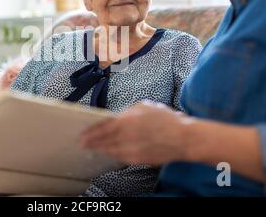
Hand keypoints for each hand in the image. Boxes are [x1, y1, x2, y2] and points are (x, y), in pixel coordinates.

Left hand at [78, 101, 193, 165]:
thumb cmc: (165, 119)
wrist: (183, 138)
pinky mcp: (138, 159)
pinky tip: (109, 152)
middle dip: (91, 142)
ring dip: (100, 149)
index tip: (82, 134)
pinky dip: (113, 155)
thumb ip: (127, 111)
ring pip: (110, 151)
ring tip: (93, 148)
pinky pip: (120, 157)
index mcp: (126, 120)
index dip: (90, 132)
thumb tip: (117, 116)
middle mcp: (126, 136)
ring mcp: (132, 149)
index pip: (102, 127)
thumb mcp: (143, 106)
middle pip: (103, 141)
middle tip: (82, 143)